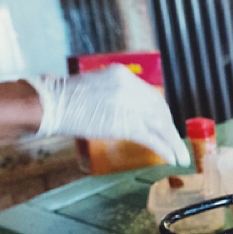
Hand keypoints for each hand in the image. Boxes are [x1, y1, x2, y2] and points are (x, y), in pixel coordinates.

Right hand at [27, 65, 189, 166]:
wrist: (52, 104)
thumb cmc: (68, 99)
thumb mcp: (99, 87)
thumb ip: (119, 95)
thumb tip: (134, 111)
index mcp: (124, 75)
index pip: (152, 96)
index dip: (163, 114)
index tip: (167, 126)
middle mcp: (130, 87)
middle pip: (160, 110)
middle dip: (171, 129)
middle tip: (177, 144)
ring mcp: (129, 105)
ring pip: (160, 125)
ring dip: (173, 143)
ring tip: (180, 156)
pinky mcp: (126, 123)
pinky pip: (152, 138)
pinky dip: (165, 149)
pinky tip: (171, 158)